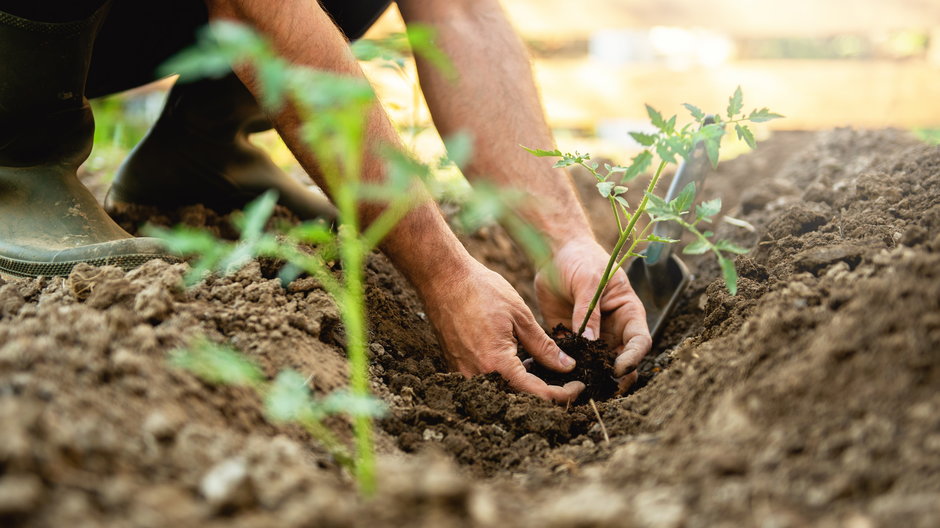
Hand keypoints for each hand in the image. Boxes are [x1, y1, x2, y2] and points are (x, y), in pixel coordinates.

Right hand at [421, 259, 584, 402]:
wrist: (442, 278)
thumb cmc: (481, 290)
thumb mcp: (520, 316)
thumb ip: (544, 346)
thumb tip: (567, 366)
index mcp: (497, 364)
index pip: (538, 394)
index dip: (564, 394)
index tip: (580, 386)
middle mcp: (478, 376)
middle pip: (520, 398)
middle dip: (547, 392)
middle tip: (565, 378)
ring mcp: (464, 373)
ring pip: (504, 392)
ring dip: (526, 384)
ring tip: (541, 364)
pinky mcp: (457, 367)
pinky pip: (488, 381)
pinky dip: (507, 376)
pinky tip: (518, 358)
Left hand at [535, 238, 651, 392]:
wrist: (556, 253)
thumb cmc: (580, 259)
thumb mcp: (588, 281)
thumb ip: (589, 311)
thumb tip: (590, 343)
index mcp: (628, 313)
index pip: (640, 341)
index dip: (633, 358)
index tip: (618, 369)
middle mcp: (614, 329)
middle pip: (622, 361)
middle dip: (615, 378)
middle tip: (601, 389)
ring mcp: (593, 337)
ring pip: (599, 366)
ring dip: (592, 378)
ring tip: (580, 389)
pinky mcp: (572, 339)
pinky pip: (573, 359)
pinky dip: (568, 370)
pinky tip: (557, 379)